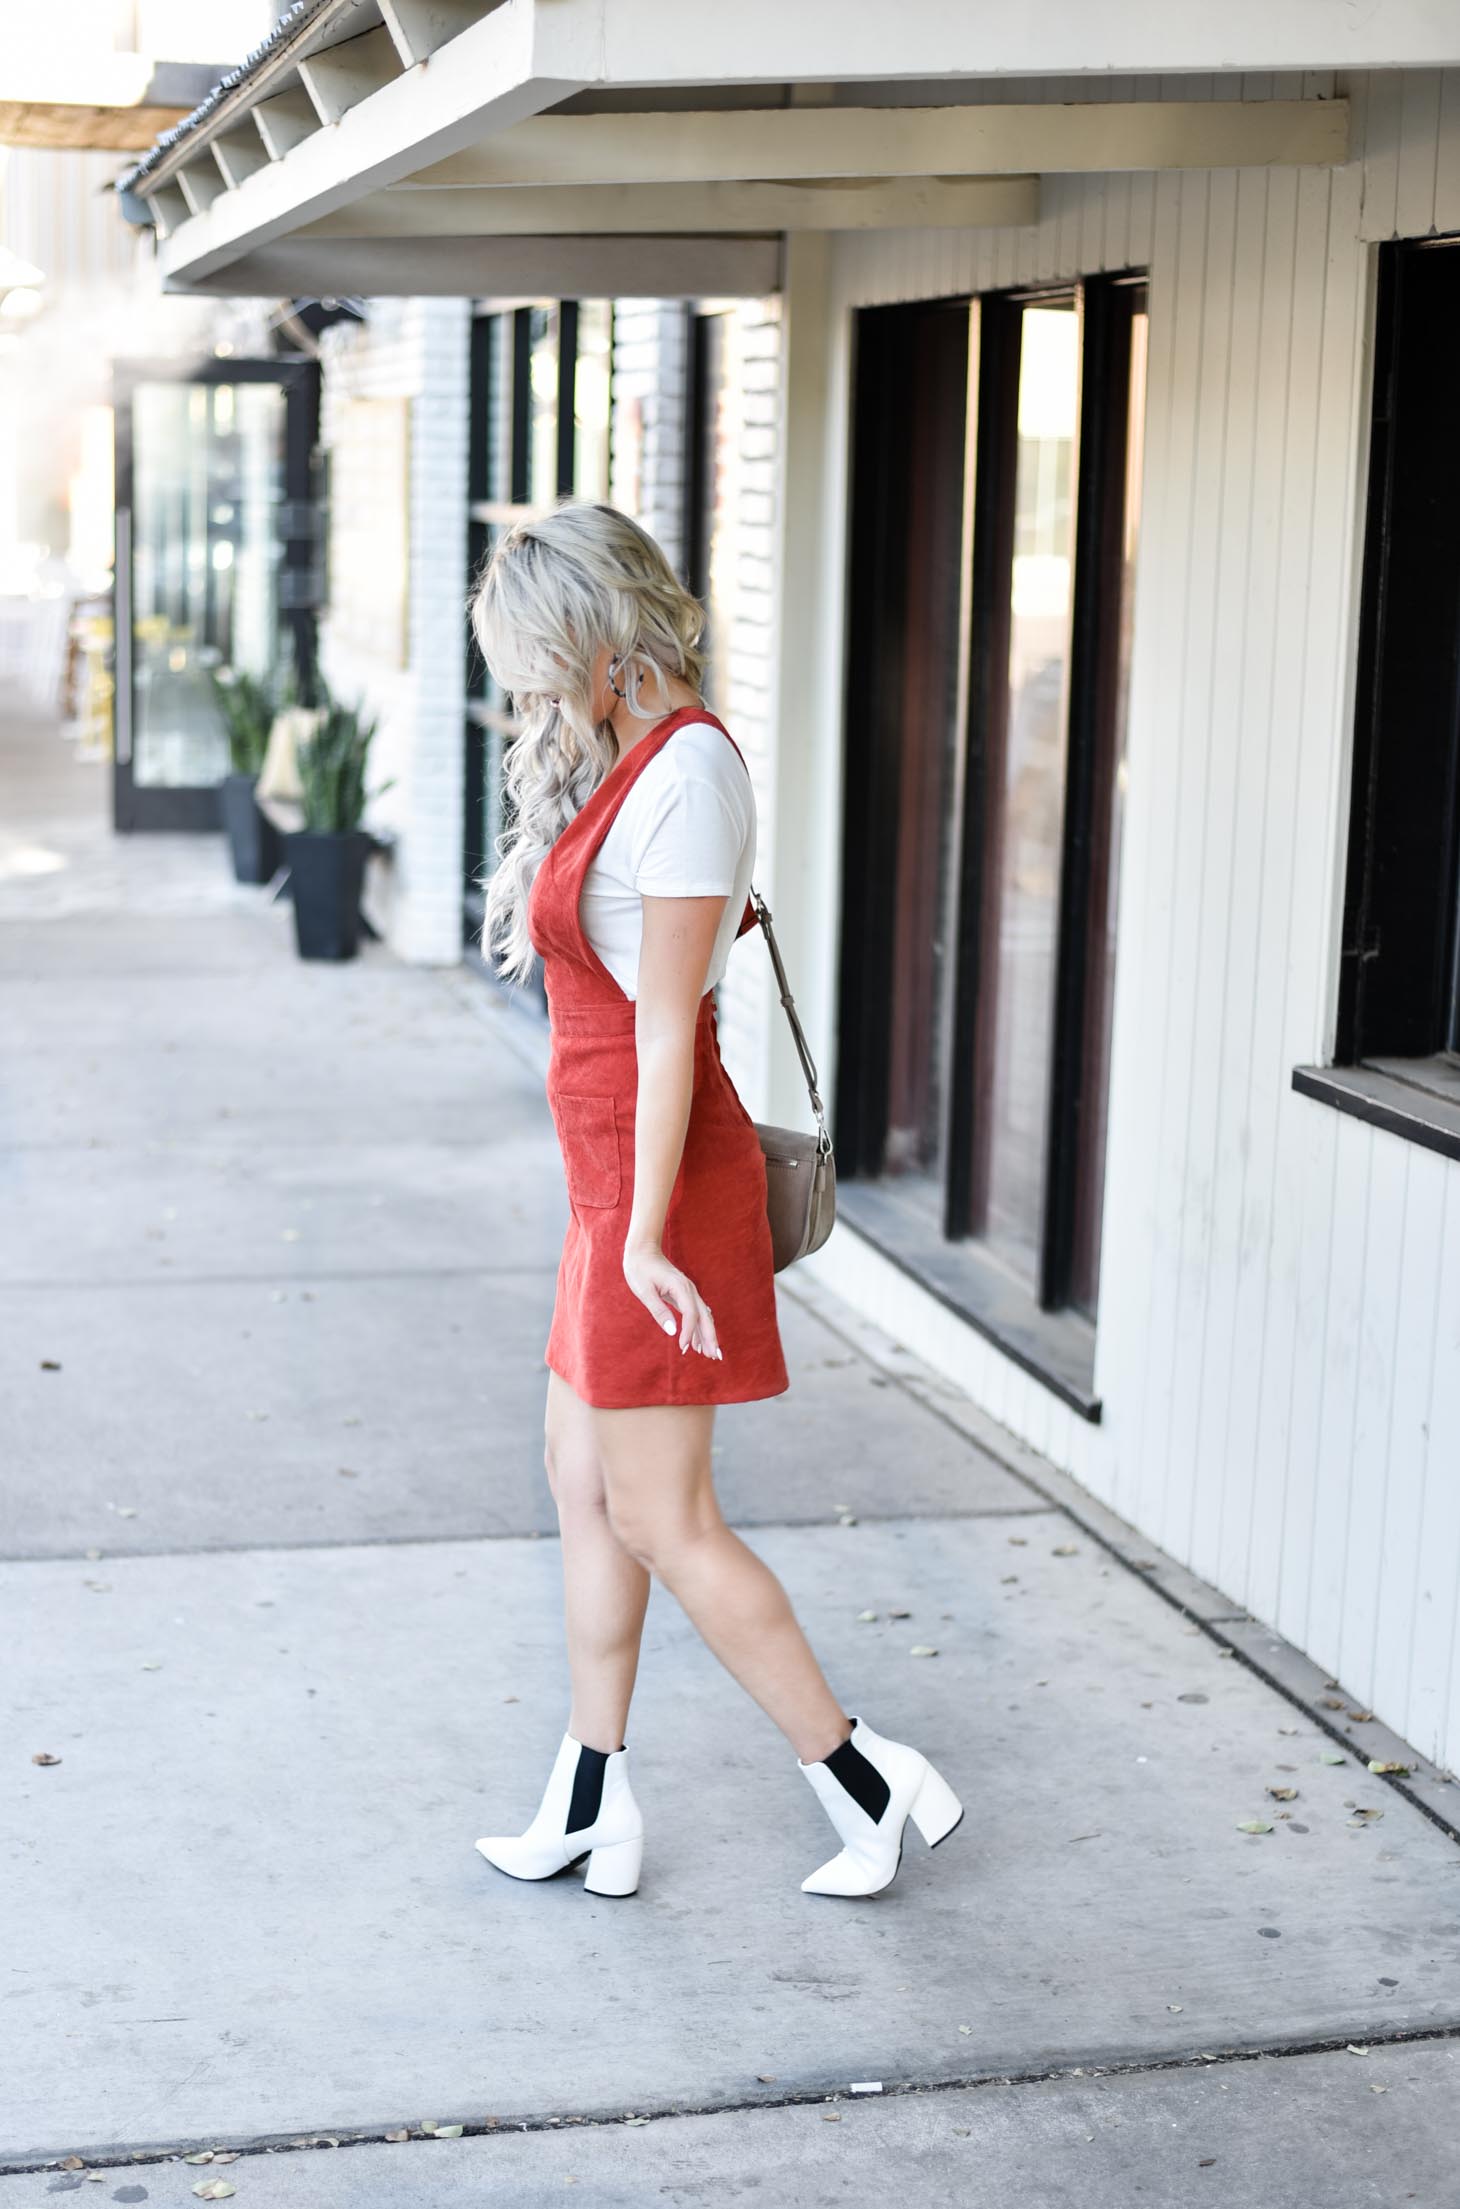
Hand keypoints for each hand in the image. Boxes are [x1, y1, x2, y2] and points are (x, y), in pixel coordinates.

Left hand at [622, 1240, 722, 1360]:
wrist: (643, 1250)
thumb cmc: (640, 1269)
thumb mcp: (644, 1291)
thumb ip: (659, 1310)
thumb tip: (672, 1331)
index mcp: (681, 1287)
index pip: (691, 1314)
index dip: (689, 1332)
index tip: (683, 1348)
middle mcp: (689, 1290)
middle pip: (704, 1317)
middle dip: (710, 1337)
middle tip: (715, 1357)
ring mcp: (688, 1292)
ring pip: (703, 1316)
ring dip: (706, 1335)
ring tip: (710, 1354)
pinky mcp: (684, 1295)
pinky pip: (695, 1314)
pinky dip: (697, 1328)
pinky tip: (697, 1343)